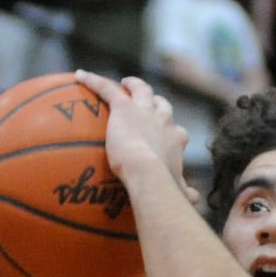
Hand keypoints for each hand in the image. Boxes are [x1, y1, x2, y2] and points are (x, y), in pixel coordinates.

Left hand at [72, 71, 197, 205]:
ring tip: (124, 83)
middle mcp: (164, 120)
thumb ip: (185, 193)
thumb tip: (195, 201)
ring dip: (132, 85)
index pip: (175, 130)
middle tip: (146, 101)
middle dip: (155, 101)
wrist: (149, 174)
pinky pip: (107, 89)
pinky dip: (94, 82)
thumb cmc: (163, 186)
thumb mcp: (177, 189)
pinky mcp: (124, 107)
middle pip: (160, 104)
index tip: (166, 133)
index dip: (170, 130)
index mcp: (175, 139)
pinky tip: (80, 76)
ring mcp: (144, 110)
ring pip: (140, 89)